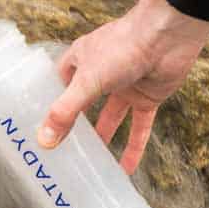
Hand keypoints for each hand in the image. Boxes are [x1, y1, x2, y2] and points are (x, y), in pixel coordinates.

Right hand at [36, 0, 208, 173]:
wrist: (167, 38)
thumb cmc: (123, 47)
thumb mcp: (87, 81)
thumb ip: (65, 112)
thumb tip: (44, 141)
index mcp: (81, 60)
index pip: (60, 85)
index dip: (51, 104)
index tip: (41, 128)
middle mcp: (102, 73)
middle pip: (84, 105)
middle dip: (76, 126)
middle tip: (63, 151)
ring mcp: (125, 86)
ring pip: (111, 117)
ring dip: (103, 138)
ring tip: (91, 165)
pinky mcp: (147, 97)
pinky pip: (138, 126)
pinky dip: (134, 147)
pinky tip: (127, 169)